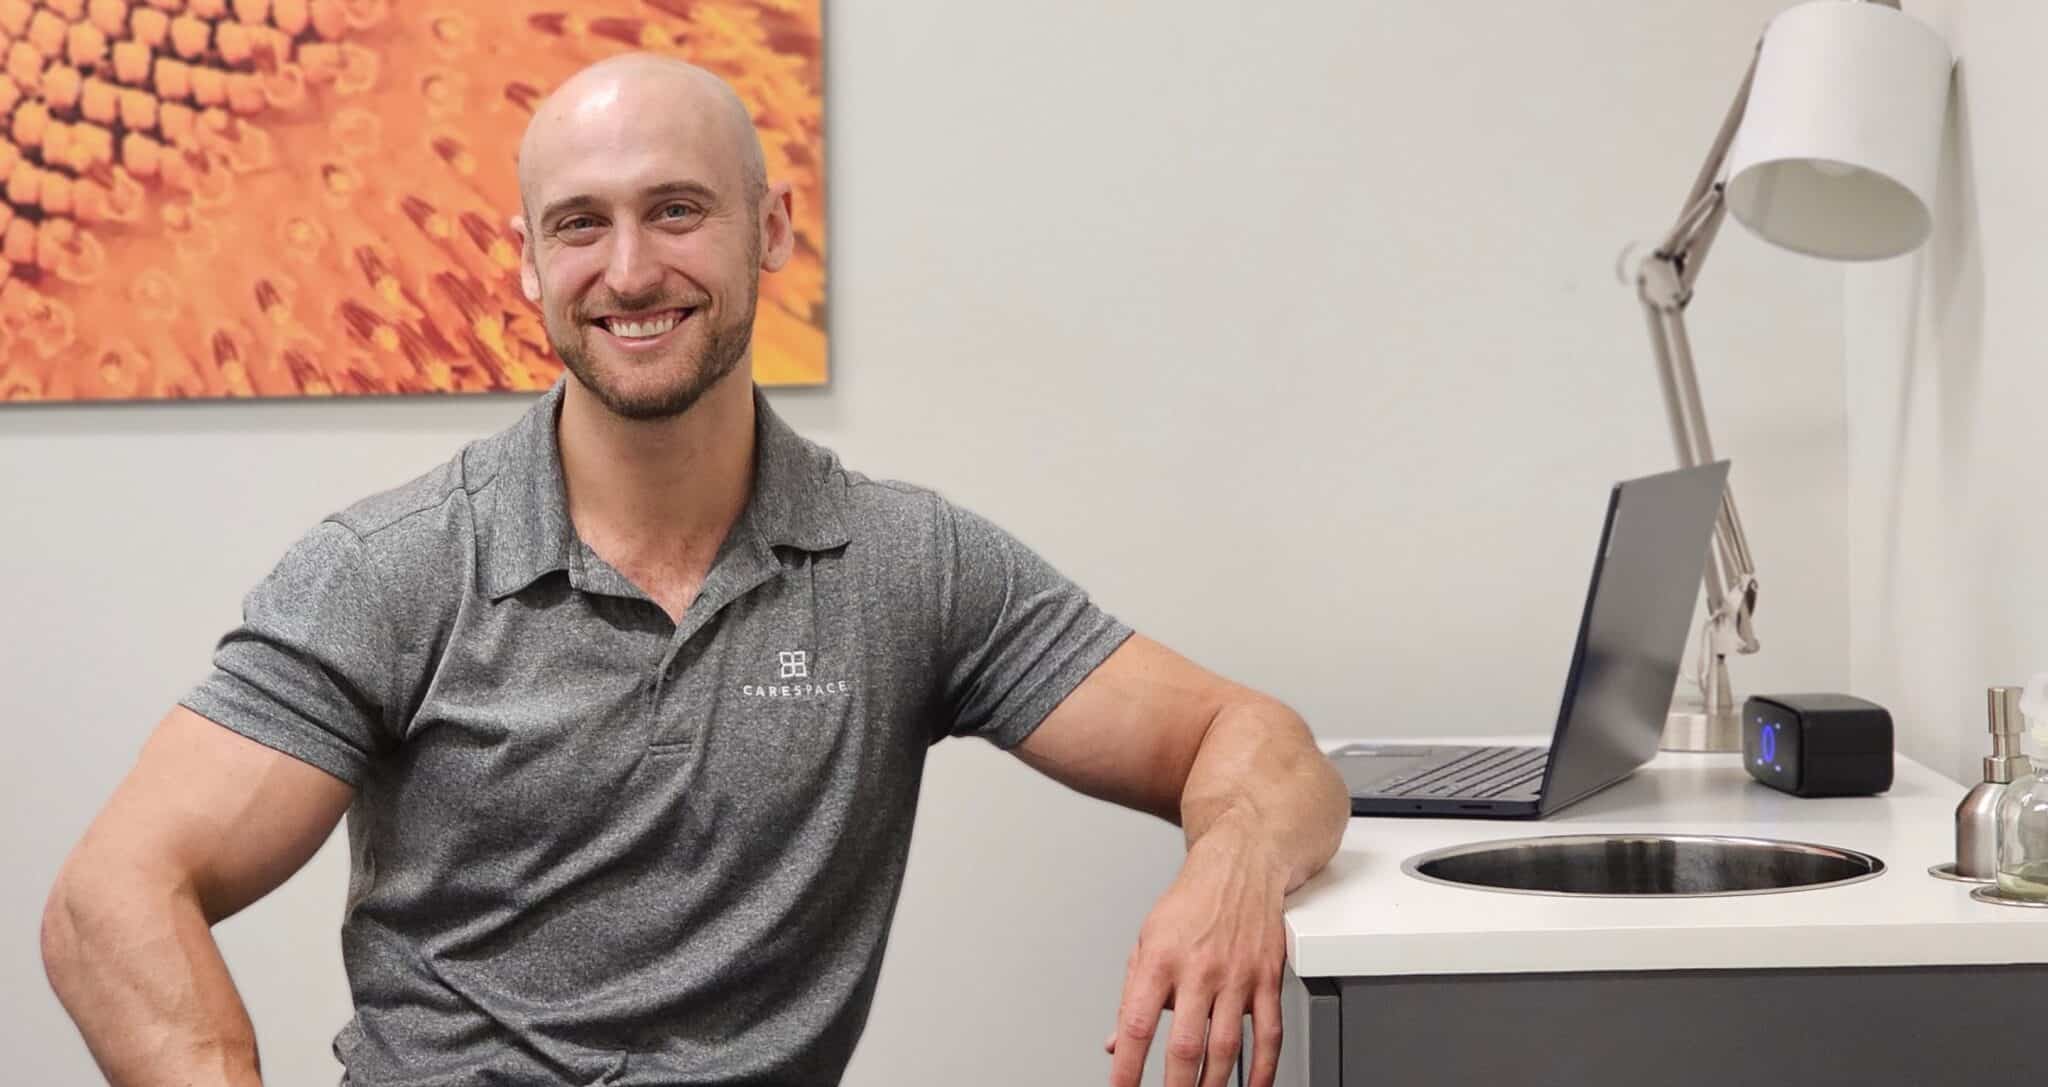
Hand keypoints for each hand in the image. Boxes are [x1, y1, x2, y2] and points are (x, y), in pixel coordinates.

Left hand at [1104, 815, 1288, 1086]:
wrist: (1240, 865)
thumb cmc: (1191, 902)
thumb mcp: (1146, 941)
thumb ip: (1131, 995)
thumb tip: (1115, 1042)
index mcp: (1160, 960)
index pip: (1136, 1025)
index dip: (1126, 1066)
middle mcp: (1199, 970)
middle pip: (1185, 1045)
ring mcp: (1238, 976)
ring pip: (1227, 1047)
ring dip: (1214, 1085)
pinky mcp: (1268, 979)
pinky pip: (1269, 1033)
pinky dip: (1263, 1068)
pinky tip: (1254, 1086)